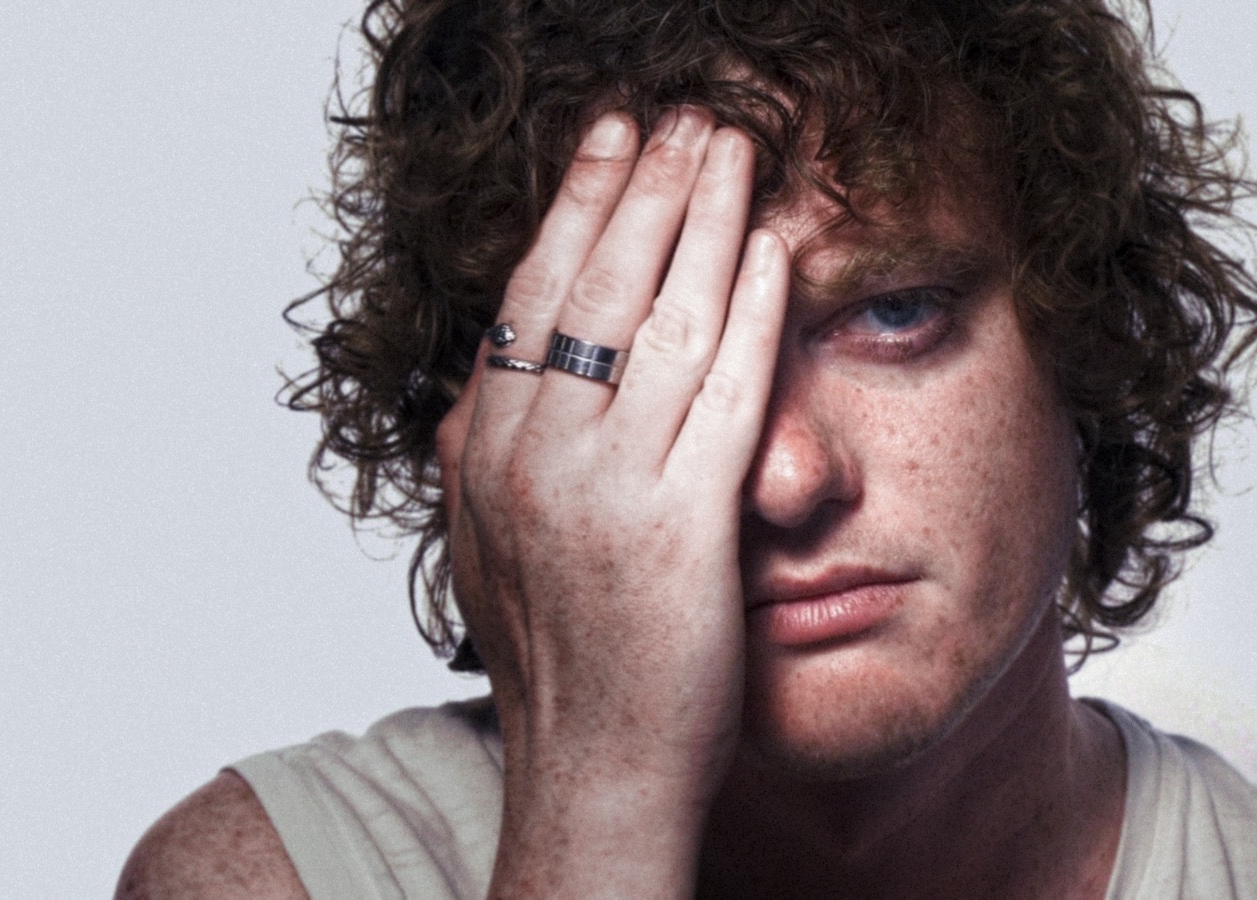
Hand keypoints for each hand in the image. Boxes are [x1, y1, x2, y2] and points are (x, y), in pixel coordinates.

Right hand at [435, 107, 788, 896]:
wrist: (591, 771)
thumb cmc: (557, 662)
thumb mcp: (489, 547)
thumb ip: (490, 456)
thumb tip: (486, 382)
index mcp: (488, 454)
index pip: (531, 301)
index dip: (574, 211)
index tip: (607, 144)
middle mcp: (536, 458)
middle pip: (591, 291)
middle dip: (640, 189)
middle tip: (678, 117)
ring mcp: (606, 489)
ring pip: (656, 323)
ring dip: (699, 221)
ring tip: (729, 148)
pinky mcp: (682, 526)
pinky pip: (720, 394)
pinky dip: (747, 312)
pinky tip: (770, 250)